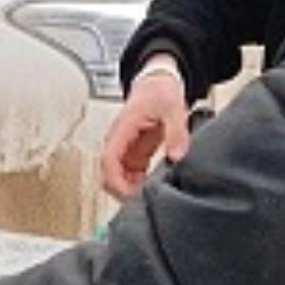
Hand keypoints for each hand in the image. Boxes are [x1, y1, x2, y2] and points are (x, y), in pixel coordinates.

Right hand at [100, 59, 191, 199]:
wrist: (158, 82)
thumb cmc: (160, 90)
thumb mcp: (173, 108)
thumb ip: (176, 132)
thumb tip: (176, 155)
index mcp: (123, 128)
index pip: (109, 160)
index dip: (116, 182)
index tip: (130, 196)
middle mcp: (119, 141)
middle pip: (108, 174)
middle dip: (121, 191)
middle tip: (143, 202)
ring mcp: (126, 149)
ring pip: (117, 178)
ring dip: (129, 190)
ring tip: (150, 198)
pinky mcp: (135, 153)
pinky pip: (129, 176)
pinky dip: (137, 186)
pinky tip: (152, 189)